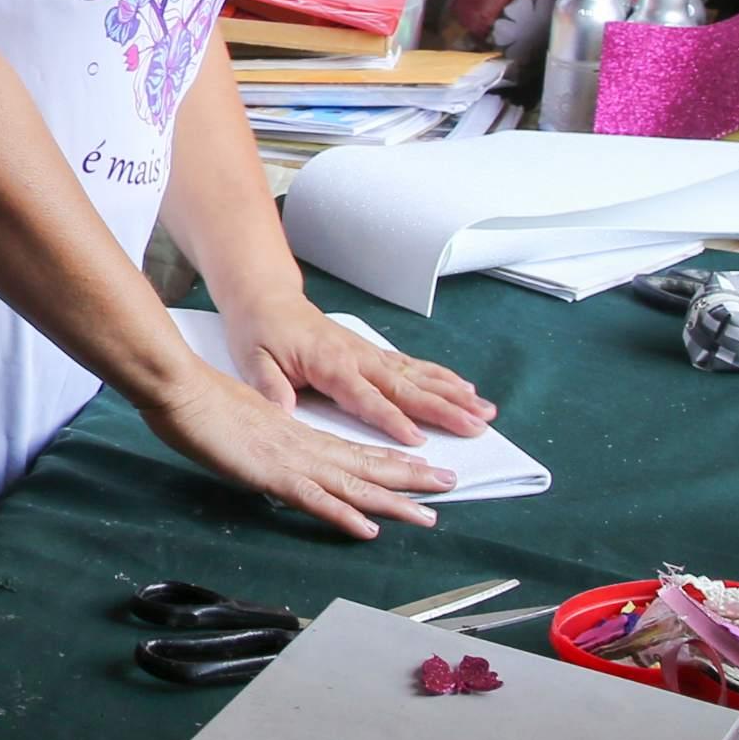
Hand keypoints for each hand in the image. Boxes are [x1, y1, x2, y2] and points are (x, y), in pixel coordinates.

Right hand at [139, 363, 457, 541]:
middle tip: (451, 486)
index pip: (354, 451)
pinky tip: (368, 528)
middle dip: (411, 478)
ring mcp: (290, 460)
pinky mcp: (270, 473)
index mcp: (298, 435)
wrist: (178, 387)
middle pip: (366, 465)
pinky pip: (314, 499)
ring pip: (352, 484)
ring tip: (427, 514)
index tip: (423, 469)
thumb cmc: (201, 403)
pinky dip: (343, 514)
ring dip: (392, 500)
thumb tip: (282, 452)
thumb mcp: (243, 422)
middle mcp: (303, 446)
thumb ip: (267, 439)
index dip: (391, 462)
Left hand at [217, 294, 496, 446]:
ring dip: (454, 394)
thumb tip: (283, 414)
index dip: (391, 419)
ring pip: (419, 376)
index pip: (365, 398)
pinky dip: (442, 377)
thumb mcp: (252, 361)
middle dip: (443, 409)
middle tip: (476, 427)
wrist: (266, 299)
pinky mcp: (373, 353)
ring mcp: (369, 354)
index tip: (417, 440)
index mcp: (329, 365)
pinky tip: (466, 388)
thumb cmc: (259, 332)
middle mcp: (357, 358)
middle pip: (406, 388)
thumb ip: (270, 388)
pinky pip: (413, 366)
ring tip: (485, 410)